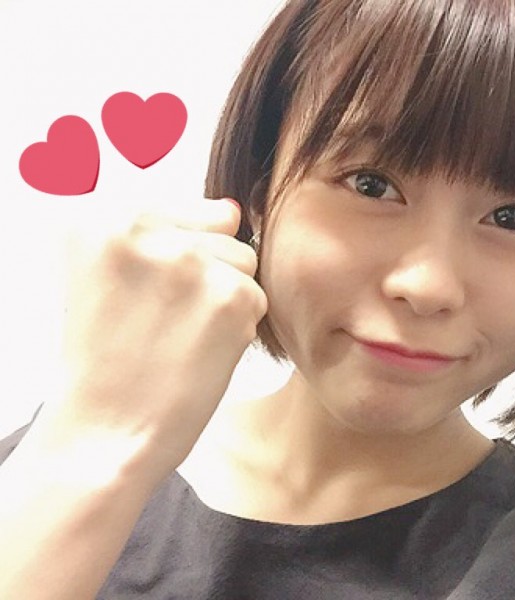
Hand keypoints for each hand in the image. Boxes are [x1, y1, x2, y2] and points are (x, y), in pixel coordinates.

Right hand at [35, 197, 267, 484]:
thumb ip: (168, 232)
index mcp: (98, 220)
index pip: (182, 214)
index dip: (175, 265)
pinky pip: (256, 296)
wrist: (106, 433)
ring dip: (224, 298)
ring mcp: (187, 260)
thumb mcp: (112, 279)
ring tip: (179, 337)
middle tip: (160, 325)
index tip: (145, 302)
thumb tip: (234, 209)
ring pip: (242, 261)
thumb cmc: (109, 361)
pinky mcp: (229, 294)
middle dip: (203, 277)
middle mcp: (139, 228)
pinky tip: (200, 353)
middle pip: (217, 232)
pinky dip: (239, 328)